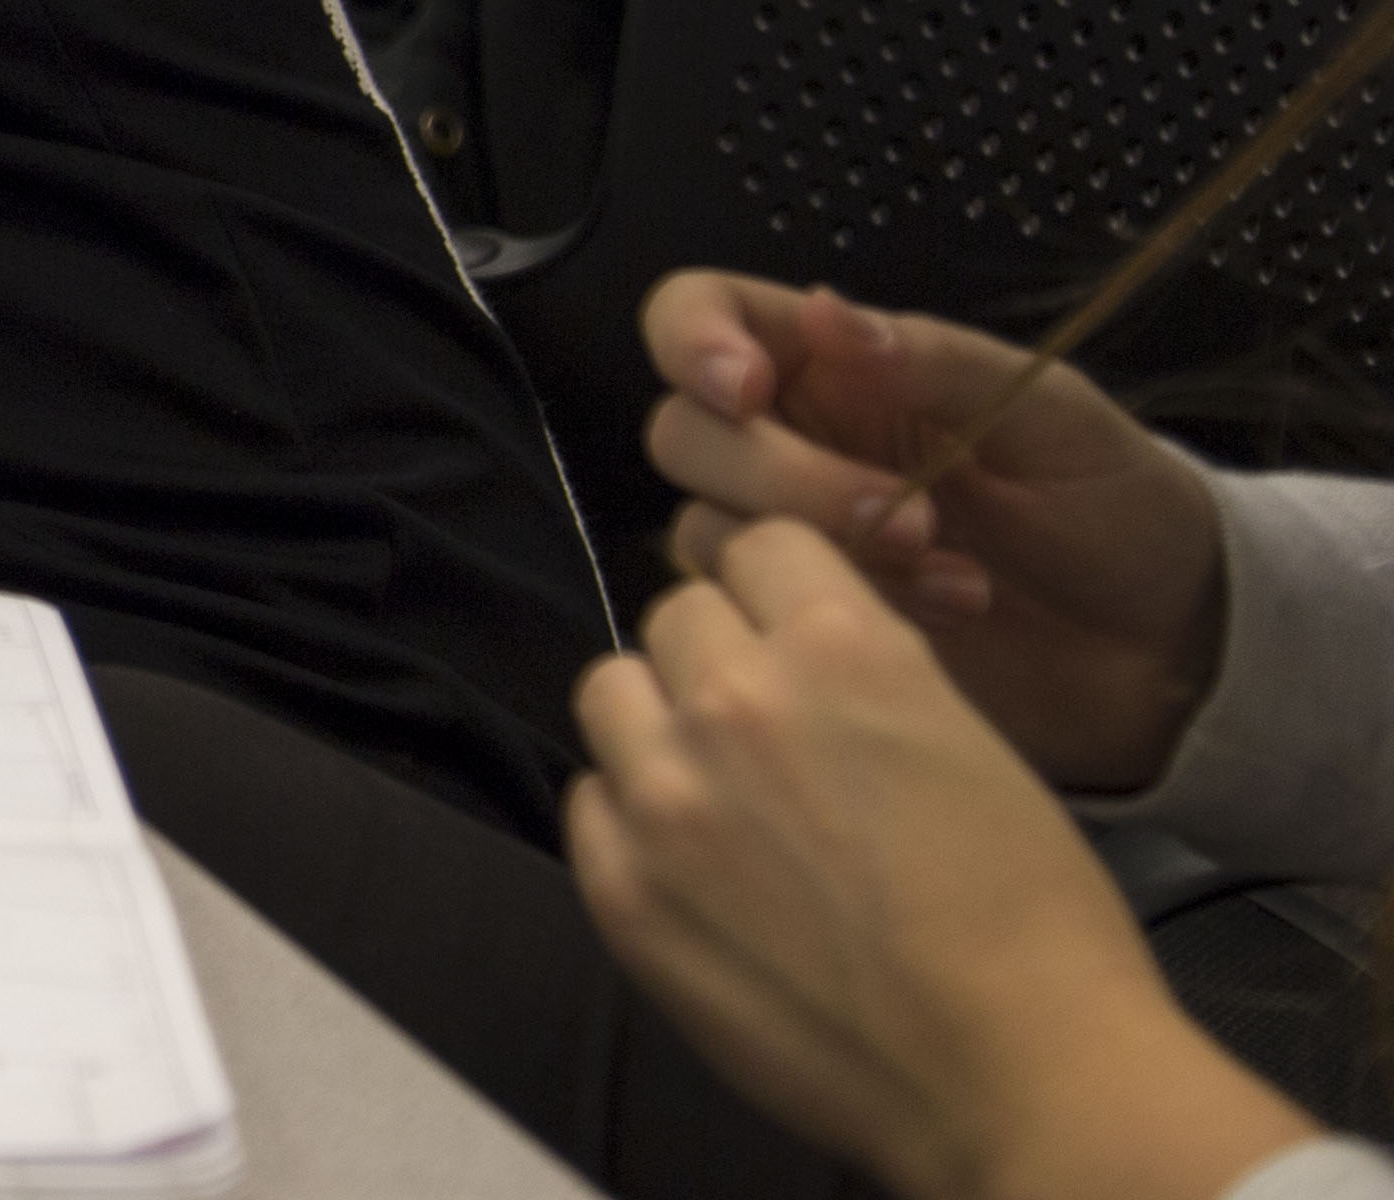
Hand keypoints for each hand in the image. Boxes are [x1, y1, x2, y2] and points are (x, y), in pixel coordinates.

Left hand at [567, 516, 1311, 1199]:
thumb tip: (800, 652)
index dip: (778, 590)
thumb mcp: (970, 741)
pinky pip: (587, 801)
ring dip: (659, 725)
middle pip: (676, 616)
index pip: (755, 545)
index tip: (792, 633)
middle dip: (719, 658)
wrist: (1023, 1076)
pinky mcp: (622, 888)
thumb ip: (865, 677)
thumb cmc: (1033, 922)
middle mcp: (735, 699)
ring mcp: (665, 795)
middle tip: (768, 732)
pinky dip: (630, 821)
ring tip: (720, 793)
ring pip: (612, 693)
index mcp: (841, 648)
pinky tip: (696, 867)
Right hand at [639, 270, 1226, 791]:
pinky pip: (750, 616)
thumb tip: (821, 310)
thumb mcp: (1053, 412)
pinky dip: (836, 614)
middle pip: (685, 432)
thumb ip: (935, 360)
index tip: (744, 389)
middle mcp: (793, 442)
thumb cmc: (1121, 508)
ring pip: (703, 525)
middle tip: (907, 514)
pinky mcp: (803, 628)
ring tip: (950, 574)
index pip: (699, 315)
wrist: (1173, 648)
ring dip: (817, 550)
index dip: (691, 340)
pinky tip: (940, 619)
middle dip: (780, 474)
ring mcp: (793, 540)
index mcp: (835, 367)